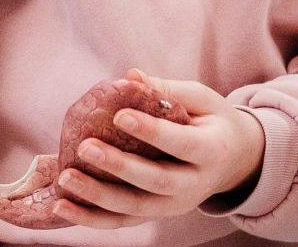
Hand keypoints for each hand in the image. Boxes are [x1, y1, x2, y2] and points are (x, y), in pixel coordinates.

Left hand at [51, 72, 266, 228]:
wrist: (234, 161)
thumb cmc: (212, 121)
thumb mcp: (201, 99)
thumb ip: (168, 90)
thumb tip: (130, 76)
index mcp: (212, 151)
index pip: (181, 144)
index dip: (152, 132)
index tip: (120, 116)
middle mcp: (195, 186)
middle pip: (156, 183)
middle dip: (120, 168)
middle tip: (85, 148)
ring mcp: (175, 206)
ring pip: (136, 209)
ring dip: (98, 198)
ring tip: (65, 179)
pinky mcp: (156, 215)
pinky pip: (122, 221)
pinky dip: (92, 218)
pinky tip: (64, 206)